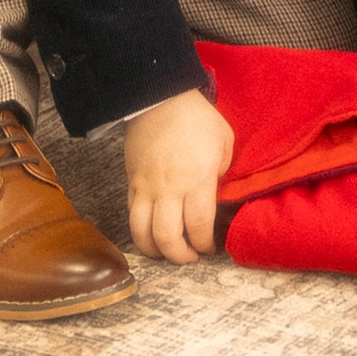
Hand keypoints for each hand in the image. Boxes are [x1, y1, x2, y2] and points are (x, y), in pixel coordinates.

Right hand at [121, 84, 237, 260]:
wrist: (159, 97)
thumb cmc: (197, 118)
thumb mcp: (224, 142)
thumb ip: (222, 172)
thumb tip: (216, 195)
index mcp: (197, 180)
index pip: (199, 226)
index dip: (205, 244)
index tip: (211, 248)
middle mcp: (170, 189)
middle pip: (168, 238)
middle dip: (180, 257)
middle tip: (190, 257)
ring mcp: (147, 187)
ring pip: (142, 233)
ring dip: (155, 251)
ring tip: (167, 252)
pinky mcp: (132, 182)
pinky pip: (131, 215)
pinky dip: (140, 231)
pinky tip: (151, 233)